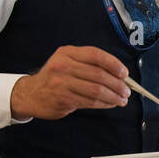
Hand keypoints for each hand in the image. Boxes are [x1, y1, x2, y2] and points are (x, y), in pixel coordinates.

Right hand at [9, 45, 129, 119]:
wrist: (31, 94)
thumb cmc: (55, 79)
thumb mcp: (67, 63)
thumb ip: (89, 65)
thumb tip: (119, 75)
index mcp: (68, 53)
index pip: (96, 55)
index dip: (114, 64)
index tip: (124, 73)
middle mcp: (64, 65)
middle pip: (99, 74)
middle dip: (118, 84)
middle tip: (127, 91)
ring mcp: (62, 82)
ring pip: (97, 90)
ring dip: (113, 96)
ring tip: (122, 100)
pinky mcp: (63, 98)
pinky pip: (90, 102)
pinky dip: (104, 104)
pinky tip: (111, 104)